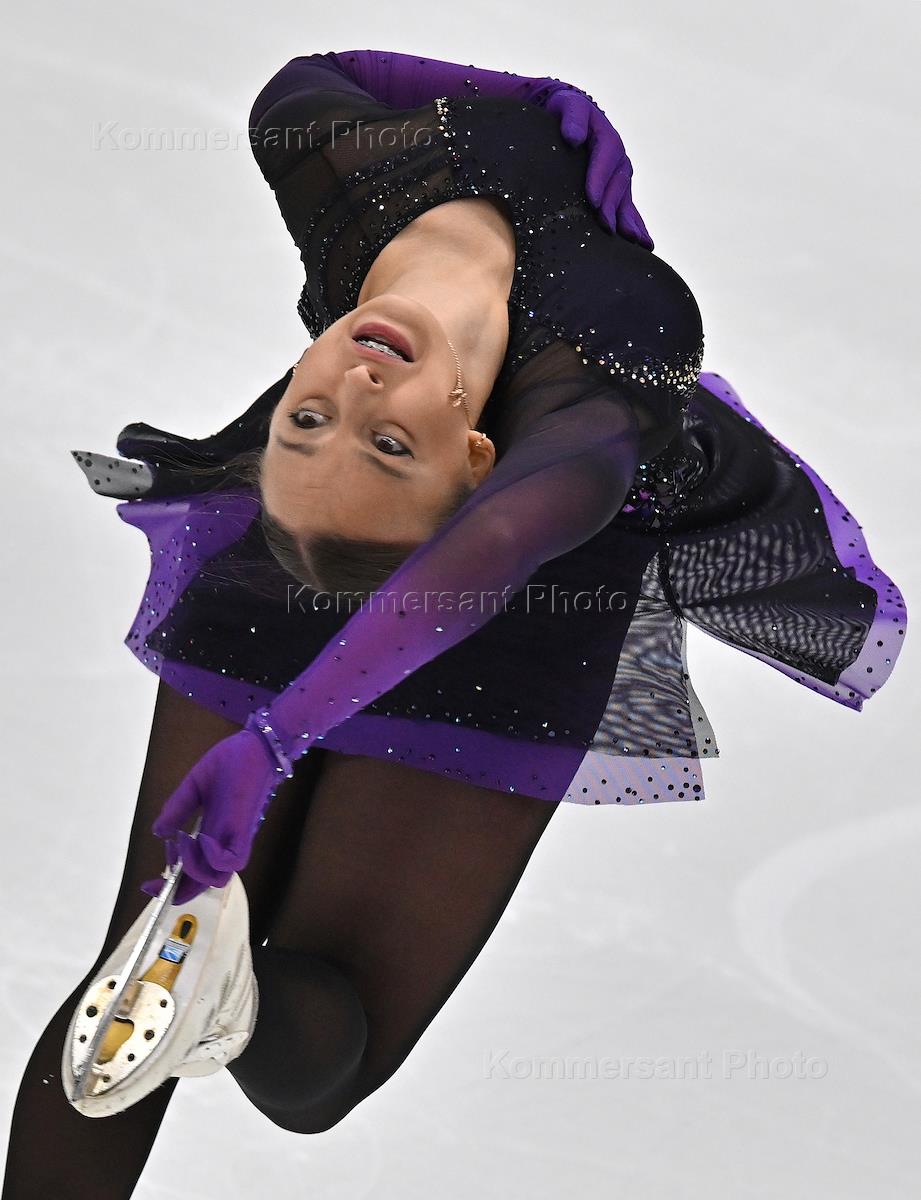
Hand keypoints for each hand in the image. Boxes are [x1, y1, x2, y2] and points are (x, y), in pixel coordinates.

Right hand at [140, 725, 291, 903]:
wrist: (255, 745)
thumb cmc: (230, 762)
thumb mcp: (194, 786)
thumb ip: (177, 808)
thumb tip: (158, 833)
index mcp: (210, 833)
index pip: (192, 869)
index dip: (171, 883)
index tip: (148, 886)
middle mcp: (222, 841)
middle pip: (204, 882)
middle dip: (177, 890)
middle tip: (157, 880)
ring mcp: (235, 837)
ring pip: (218, 878)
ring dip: (193, 869)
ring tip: (183, 841)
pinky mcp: (245, 829)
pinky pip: (234, 861)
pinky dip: (214, 858)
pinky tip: (201, 837)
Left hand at [544, 88, 652, 248]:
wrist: (569, 117)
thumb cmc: (565, 112)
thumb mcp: (567, 106)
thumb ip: (572, 118)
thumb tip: (573, 137)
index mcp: (605, 136)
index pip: (605, 156)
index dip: (600, 178)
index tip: (593, 200)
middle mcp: (617, 157)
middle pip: (618, 182)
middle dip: (613, 206)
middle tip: (606, 227)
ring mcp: (619, 174)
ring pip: (626, 198)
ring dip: (630, 221)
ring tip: (635, 242)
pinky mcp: (616, 188)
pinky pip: (627, 207)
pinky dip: (634, 225)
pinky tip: (640, 243)